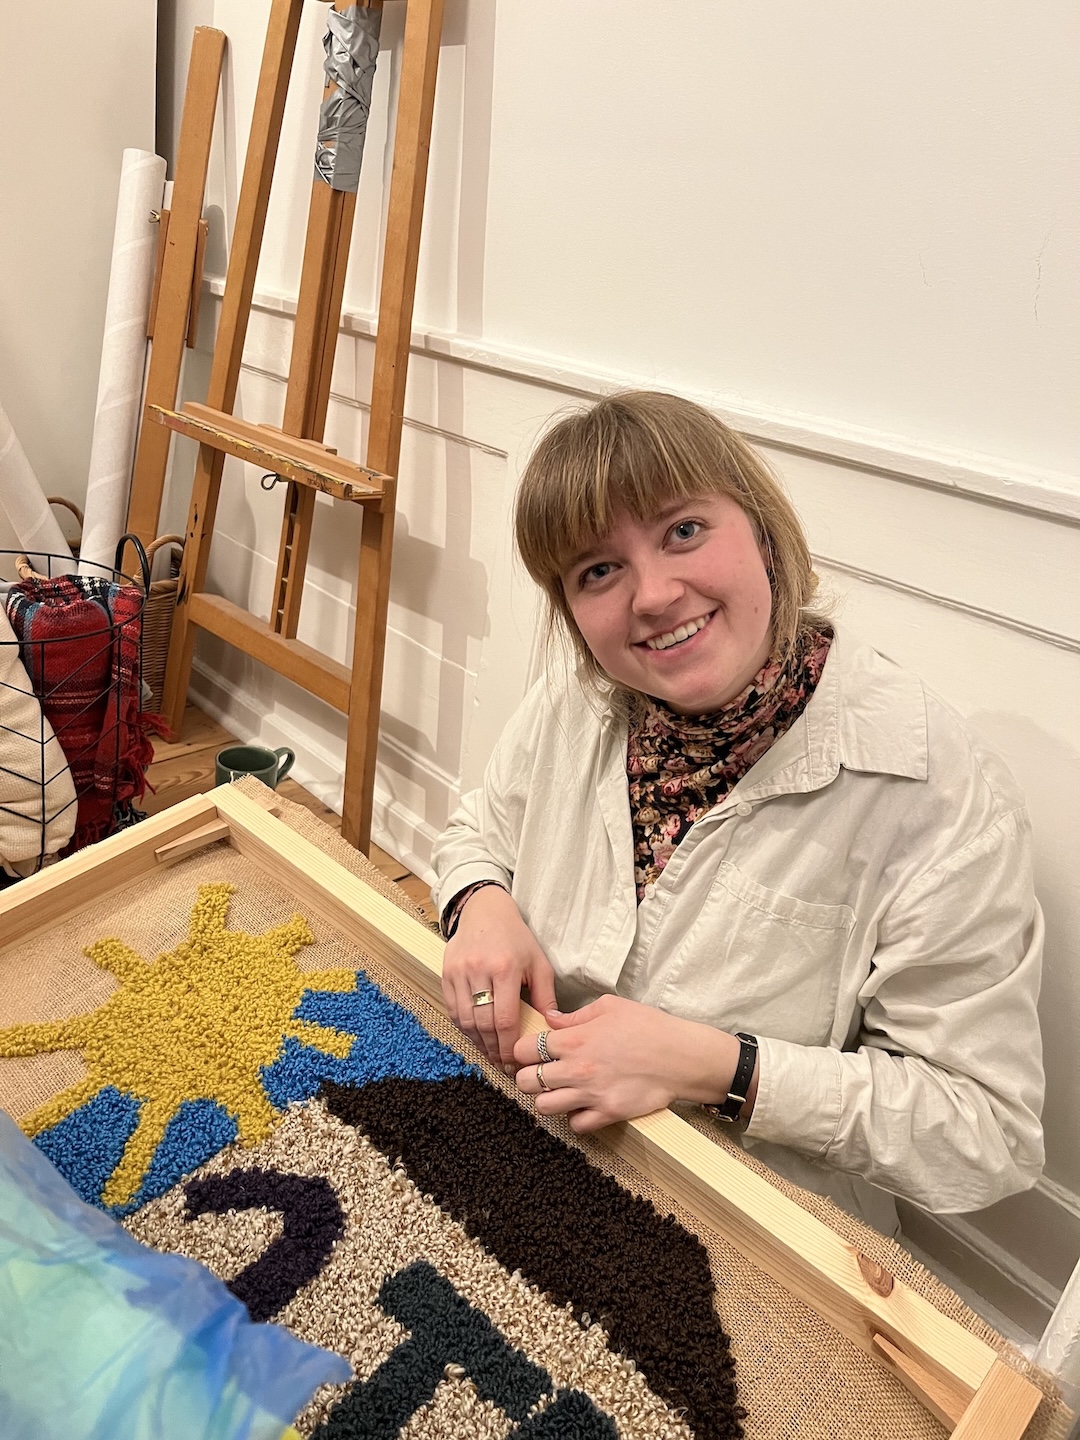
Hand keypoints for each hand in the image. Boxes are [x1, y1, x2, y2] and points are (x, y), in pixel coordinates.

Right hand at [441, 885, 557, 1066]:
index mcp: (505, 968)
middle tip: (503, 1065)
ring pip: (465, 1020)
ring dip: (478, 1042)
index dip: (509, 1046)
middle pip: (484, 1024)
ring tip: (490, 1054)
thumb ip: (545, 996)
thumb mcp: (538, 962)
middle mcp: (479, 971)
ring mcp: (459, 972)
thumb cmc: (516, 937)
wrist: (484, 911)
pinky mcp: (446, 973)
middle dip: (494, 1050)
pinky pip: (453, 1009)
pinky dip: (463, 1028)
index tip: (514, 1062)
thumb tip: (551, 1027)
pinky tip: (475, 1037)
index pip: (506, 1019)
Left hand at [513, 994, 754, 1132]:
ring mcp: (590, 1094)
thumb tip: (551, 1019)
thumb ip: (575, 1015)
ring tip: (561, 1091)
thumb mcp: (610, 1006)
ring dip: (548, 1099)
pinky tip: (584, 1106)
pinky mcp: (607, 1113)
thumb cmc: (649, 1027)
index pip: (523, 1049)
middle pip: (526, 1081)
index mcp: (574, 1040)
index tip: (530, 1052)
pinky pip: (575, 1125)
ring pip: (543, 1107)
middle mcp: (576, 1069)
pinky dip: (575, 1118)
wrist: (682, 1056)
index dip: (523, 1050)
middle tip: (542, 1073)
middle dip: (529, 1076)